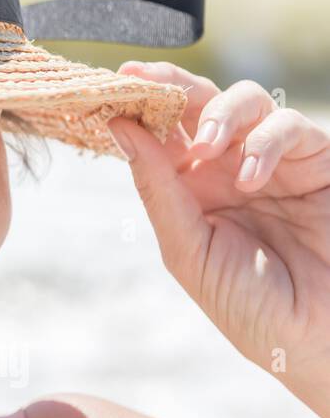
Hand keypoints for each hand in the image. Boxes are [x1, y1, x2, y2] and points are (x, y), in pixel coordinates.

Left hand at [107, 63, 329, 412]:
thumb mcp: (188, 248)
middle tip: (142, 77)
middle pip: (196, 104)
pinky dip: (266, 142)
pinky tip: (252, 177)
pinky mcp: (317, 164)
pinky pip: (290, 127)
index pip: (158, 132)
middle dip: (169, 85)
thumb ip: (157, 187)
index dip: (135, 105)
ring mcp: (272, 161)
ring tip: (206, 146)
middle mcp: (228, 167)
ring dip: (218, 114)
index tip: (110, 83)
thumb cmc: (249, 305)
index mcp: (188, 187)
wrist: (318, 340)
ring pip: (244, 101)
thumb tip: (121, 126)